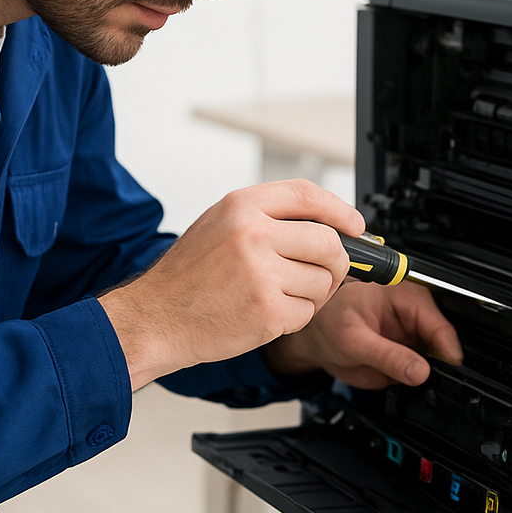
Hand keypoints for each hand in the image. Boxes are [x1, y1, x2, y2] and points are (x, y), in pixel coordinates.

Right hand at [98, 180, 362, 389]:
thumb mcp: (220, 225)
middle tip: (324, 272)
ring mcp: (261, 274)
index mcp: (241, 206)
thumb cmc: (188, 275)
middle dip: (336, 262)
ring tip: (281, 294)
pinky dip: (296, 317)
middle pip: (329, 242)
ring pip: (324, 281)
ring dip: (313, 293)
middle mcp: (253, 234)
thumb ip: (269, 218)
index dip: (340, 211)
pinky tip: (269, 313)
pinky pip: (308, 312)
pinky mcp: (267, 311)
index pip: (308, 195)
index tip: (355, 225)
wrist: (156, 317)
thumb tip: (327, 224)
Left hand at [263, 279, 463, 390]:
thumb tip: (420, 371)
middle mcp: (414, 313)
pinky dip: (417, 379)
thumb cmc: (328, 322)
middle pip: (443, 343)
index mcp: (406, 297)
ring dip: (428, 374)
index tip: (449, 374)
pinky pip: (423, 368)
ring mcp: (412, 333)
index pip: (440, 325)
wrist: (314, 334)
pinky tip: (402, 380)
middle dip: (440, 365)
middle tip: (428, 385)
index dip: (448, 353)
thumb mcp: (355, 342)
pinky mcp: (408, 349)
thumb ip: (388, 357)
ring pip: (436, 358)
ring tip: (405, 380)